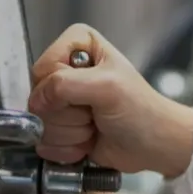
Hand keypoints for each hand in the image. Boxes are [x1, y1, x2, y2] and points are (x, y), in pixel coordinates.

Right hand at [28, 23, 192, 176]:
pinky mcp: (61, 128)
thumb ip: (66, 85)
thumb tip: (37, 100)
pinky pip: (45, 143)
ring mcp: (62, 101)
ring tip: (96, 126)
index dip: (60, 89)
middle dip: (69, 115)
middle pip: (38, 99)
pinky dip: (69, 148)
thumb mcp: (107, 87)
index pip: (42, 69)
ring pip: (41, 124)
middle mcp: (66, 69)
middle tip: (96, 113)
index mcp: (77, 45)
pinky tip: (89, 141)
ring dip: (72, 133)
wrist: (155, 145)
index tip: (90, 96)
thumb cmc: (141, 111)